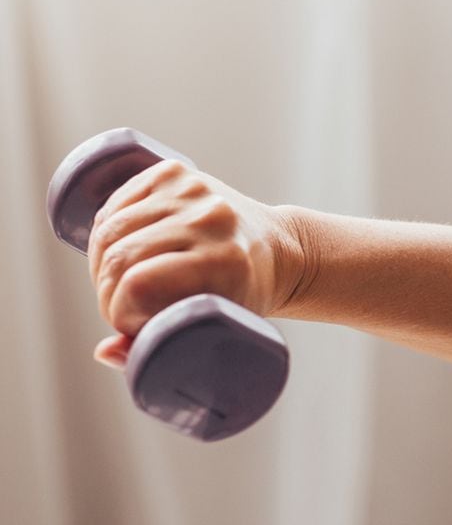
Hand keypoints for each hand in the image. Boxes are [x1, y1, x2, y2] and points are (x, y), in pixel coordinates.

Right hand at [86, 159, 306, 368]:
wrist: (277, 247)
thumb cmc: (245, 294)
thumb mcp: (218, 327)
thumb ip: (160, 345)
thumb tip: (104, 352)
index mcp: (226, 260)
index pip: (139, 284)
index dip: (119, 312)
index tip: (128, 324)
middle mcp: (211, 219)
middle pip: (120, 258)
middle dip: (106, 291)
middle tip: (117, 306)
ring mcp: (193, 190)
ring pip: (110, 229)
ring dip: (100, 262)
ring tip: (117, 282)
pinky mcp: (175, 171)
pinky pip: (115, 204)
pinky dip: (105, 230)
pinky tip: (118, 249)